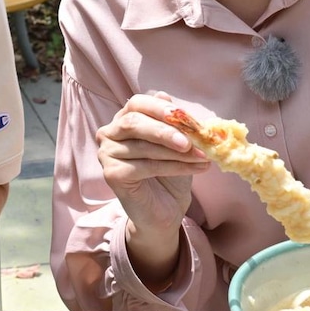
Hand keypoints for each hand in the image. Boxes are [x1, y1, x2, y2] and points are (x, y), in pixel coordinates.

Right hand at [96, 92, 210, 284]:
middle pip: (134, 123)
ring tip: (203, 157)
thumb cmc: (170, 174)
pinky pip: (145, 166)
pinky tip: (194, 169)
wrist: (165, 211)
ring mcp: (107, 154)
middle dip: (165, 130)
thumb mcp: (177, 144)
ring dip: (177, 152)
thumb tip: (169, 99)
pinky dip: (173, 167)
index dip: (159, 108)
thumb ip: (173, 123)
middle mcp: (110, 134)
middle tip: (192, 141)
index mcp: (124, 120)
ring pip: (143, 146)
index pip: (136, 103)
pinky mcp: (111, 174)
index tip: (183, 115)